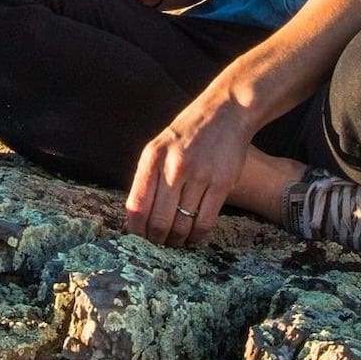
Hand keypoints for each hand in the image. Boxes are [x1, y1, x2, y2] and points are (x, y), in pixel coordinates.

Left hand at [125, 92, 255, 247]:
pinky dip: (197, 235)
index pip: (136, 206)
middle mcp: (173, 167)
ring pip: (182, 225)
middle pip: (158, 220)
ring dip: (177, 240)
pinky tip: (194, 235)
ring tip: (176, 241)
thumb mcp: (159, 148)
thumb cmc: (187, 135)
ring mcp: (199, 175)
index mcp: (152, 158)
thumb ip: (147, 178)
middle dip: (156, 241)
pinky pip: (205, 221)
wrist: (225, 112)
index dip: (135, 231)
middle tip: (158, 246)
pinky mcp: (222, 183)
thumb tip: (136, 218)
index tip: (138, 241)